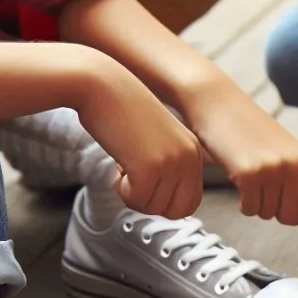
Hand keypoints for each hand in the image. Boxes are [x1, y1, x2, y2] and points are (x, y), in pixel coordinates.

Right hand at [72, 50, 203, 219]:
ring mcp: (173, 162)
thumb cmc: (122, 114)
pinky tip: (117, 164)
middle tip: (131, 178)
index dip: (163, 202)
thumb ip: (168, 169)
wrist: (102, 86)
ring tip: (124, 163)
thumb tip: (167, 208)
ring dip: (132, 194)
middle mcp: (190, 157)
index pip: (190, 203)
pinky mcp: (152, 166)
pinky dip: (121, 189)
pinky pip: (136, 200)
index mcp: (195, 152)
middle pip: (175, 212)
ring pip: (154, 208)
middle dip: (149, 203)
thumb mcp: (158, 142)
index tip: (144, 182)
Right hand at [183, 83, 297, 254]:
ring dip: (256, 202)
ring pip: (268, 215)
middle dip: (275, 209)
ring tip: (250, 172)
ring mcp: (275, 172)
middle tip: (263, 183)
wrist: (220, 104)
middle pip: (291, 218)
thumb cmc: (249, 131)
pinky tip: (238, 176)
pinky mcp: (251, 175)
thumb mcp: (283, 152)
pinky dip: (243, 201)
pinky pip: (250, 210)